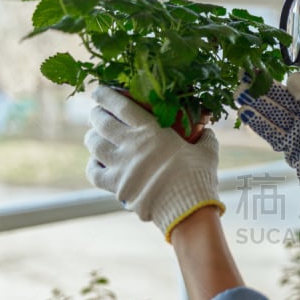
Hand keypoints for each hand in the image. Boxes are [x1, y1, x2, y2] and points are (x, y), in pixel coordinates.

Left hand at [84, 86, 224, 241]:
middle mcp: (130, 145)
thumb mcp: (207, 152)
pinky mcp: (116, 187)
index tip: (99, 91)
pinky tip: (97, 163)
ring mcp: (120, 166)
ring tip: (95, 136)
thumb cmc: (199, 177)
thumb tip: (206, 131)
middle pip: (101, 122)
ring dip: (92, 137)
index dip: (106, 95)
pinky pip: (94, 172)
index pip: (120, 105)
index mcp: (151, 130)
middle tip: (97, 114)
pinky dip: (92, 165)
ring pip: (94, 144)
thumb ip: (204, 138)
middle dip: (96, 114)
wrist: (188, 209)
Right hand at [235, 61, 299, 202]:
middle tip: (243, 74)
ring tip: (238, 92)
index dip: (289, 82)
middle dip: (261, 87)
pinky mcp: (288, 148)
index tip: (288, 81)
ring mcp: (294, 131)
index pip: (297, 87)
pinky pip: (271, 134)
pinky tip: (245, 113)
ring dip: (255, 103)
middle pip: (278, 98)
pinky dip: (259, 124)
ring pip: (271, 114)